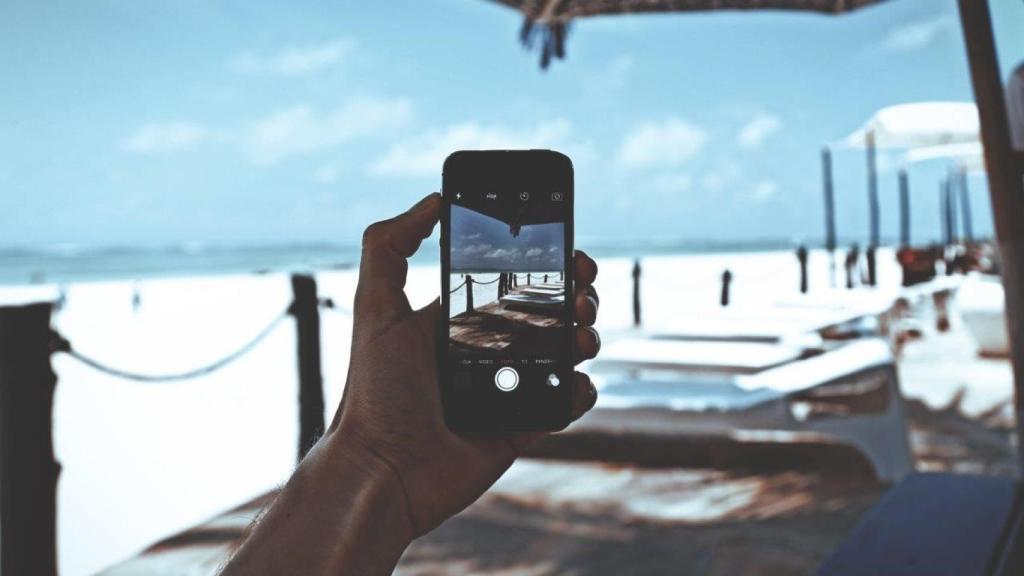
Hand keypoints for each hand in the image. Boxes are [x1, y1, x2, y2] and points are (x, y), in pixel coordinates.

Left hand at [327, 192, 599, 537]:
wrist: (384, 473)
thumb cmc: (374, 393)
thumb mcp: (375, 310)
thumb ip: (389, 248)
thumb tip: (432, 201)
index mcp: (454, 321)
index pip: (509, 281)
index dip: (542, 264)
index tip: (568, 250)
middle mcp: (482, 351)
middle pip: (545, 314)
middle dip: (573, 298)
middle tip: (582, 297)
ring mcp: (505, 390)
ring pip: (561, 354)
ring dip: (583, 338)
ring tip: (582, 338)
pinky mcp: (521, 427)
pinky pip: (563, 404)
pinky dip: (579, 392)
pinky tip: (576, 383)